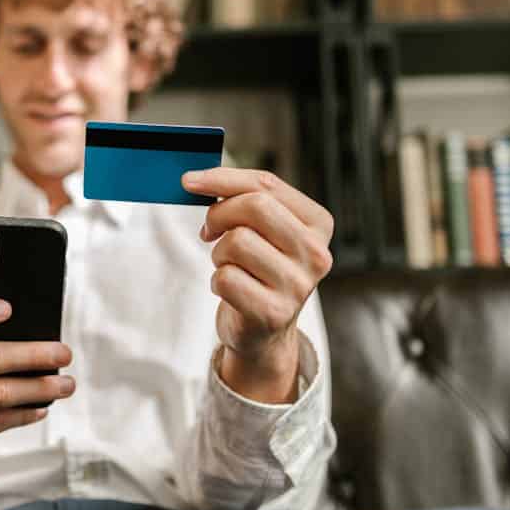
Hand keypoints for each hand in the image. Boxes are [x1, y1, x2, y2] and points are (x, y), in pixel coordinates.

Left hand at [182, 168, 333, 402]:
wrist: (265, 331)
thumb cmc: (259, 270)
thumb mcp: (263, 230)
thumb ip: (242, 198)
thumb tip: (196, 179)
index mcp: (319, 224)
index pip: (267, 185)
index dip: (223, 178)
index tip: (190, 181)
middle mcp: (316, 253)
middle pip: (254, 207)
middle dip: (220, 214)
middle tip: (209, 230)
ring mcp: (298, 285)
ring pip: (237, 241)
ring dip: (219, 253)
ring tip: (230, 266)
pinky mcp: (274, 313)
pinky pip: (225, 277)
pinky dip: (217, 281)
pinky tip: (231, 291)